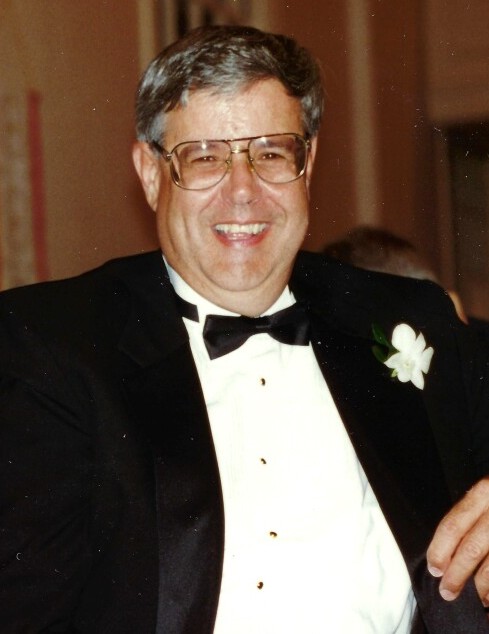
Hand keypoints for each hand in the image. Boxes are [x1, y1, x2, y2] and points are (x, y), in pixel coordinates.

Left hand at [427, 477, 488, 603]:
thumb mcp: (486, 495)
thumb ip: (470, 517)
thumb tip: (445, 554)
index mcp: (483, 493)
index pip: (453, 525)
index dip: (440, 550)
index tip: (435, 569)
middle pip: (472, 548)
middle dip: (457, 575)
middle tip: (447, 592)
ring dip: (481, 587)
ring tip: (477, 598)